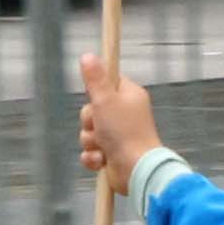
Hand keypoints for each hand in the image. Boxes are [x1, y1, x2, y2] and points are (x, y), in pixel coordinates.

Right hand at [79, 50, 162, 176]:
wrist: (135, 169)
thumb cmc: (124, 131)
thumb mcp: (106, 99)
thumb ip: (95, 78)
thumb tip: (88, 55)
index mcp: (129, 96)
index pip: (107, 83)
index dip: (97, 90)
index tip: (96, 95)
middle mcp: (124, 114)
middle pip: (92, 109)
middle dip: (90, 121)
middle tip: (100, 125)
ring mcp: (118, 136)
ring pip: (88, 132)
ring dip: (91, 141)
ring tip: (103, 146)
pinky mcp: (111, 155)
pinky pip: (90, 152)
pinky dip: (93, 157)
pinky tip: (102, 160)